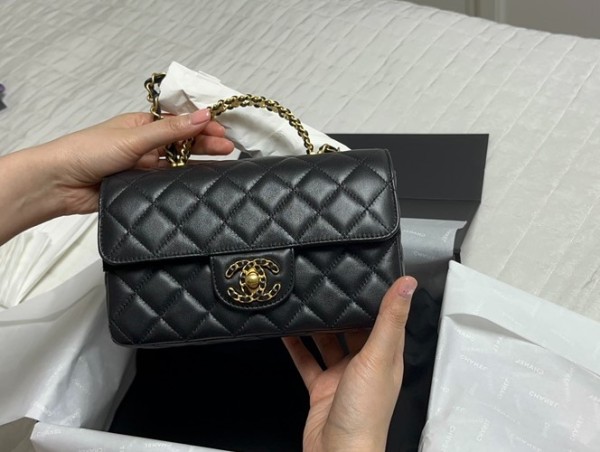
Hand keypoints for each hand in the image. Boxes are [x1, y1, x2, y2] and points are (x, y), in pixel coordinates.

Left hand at [0, 109, 232, 244]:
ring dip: (197, 163)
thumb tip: (203, 115)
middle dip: (205, 144)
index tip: (222, 131)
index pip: (178, 123)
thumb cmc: (89, 151)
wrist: (59, 183)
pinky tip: (199, 183)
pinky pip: (166, 184)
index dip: (201, 125)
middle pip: (181, 143)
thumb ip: (170, 131)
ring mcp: (143, 167)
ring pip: (176, 164)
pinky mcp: (140, 188)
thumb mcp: (134, 137)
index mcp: (141, 125)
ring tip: (222, 165)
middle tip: (229, 148)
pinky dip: (182, 182)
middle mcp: (144, 145)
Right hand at [283, 276, 416, 451]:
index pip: (385, 320)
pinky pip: (308, 362)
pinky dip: (297, 347)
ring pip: (329, 343)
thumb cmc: (365, 412)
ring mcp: (342, 377)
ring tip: (306, 302)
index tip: (366, 276)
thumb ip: (389, 319)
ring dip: (318, 326)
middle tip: (328, 284)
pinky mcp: (321, 389)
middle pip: (354, 330)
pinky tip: (287, 332)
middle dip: (342, 310)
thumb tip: (408, 284)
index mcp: (386, 357)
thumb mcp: (378, 356)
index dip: (377, 298)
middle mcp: (365, 365)